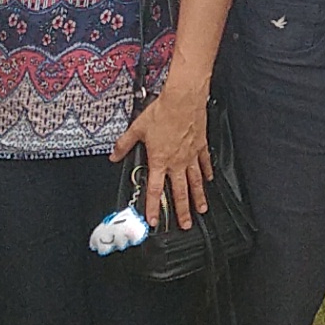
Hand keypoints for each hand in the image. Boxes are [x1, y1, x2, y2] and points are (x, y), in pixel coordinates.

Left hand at [115, 88, 211, 226]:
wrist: (183, 99)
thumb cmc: (162, 112)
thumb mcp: (137, 128)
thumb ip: (124, 144)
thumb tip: (114, 155)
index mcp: (159, 160)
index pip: (155, 190)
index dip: (153, 207)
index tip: (154, 220)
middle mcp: (176, 162)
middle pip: (180, 192)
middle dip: (182, 211)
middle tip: (185, 225)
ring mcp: (191, 155)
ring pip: (195, 182)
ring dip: (199, 197)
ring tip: (202, 210)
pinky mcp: (201, 146)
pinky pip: (205, 163)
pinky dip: (207, 172)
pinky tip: (210, 180)